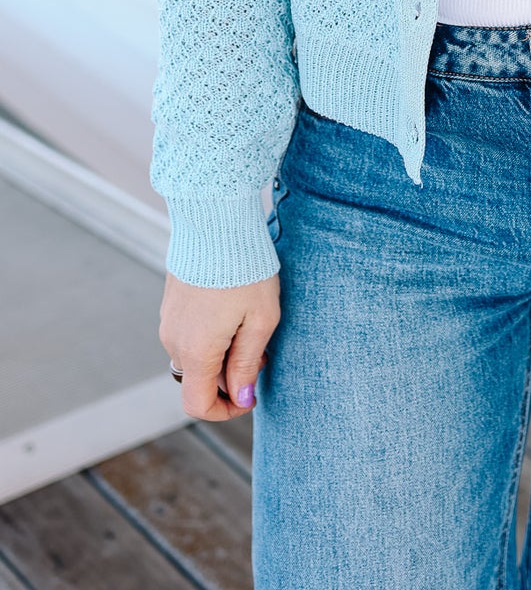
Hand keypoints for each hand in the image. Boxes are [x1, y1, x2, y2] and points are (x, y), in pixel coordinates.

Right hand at [159, 271, 279, 421]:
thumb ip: (247, 364)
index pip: (197, 404)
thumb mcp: (260, 320)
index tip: (250, 396)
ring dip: (220, 353)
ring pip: (194, 355)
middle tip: (260, 350)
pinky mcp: (170, 302)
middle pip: (198, 379)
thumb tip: (241, 398)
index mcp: (195, 351)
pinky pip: (188, 332)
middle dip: (230, 376)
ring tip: (249, 323)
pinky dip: (209, 333)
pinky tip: (232, 308)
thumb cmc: (245, 269)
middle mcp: (173, 340)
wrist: (216, 220)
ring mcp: (168, 320)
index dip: (225, 411)